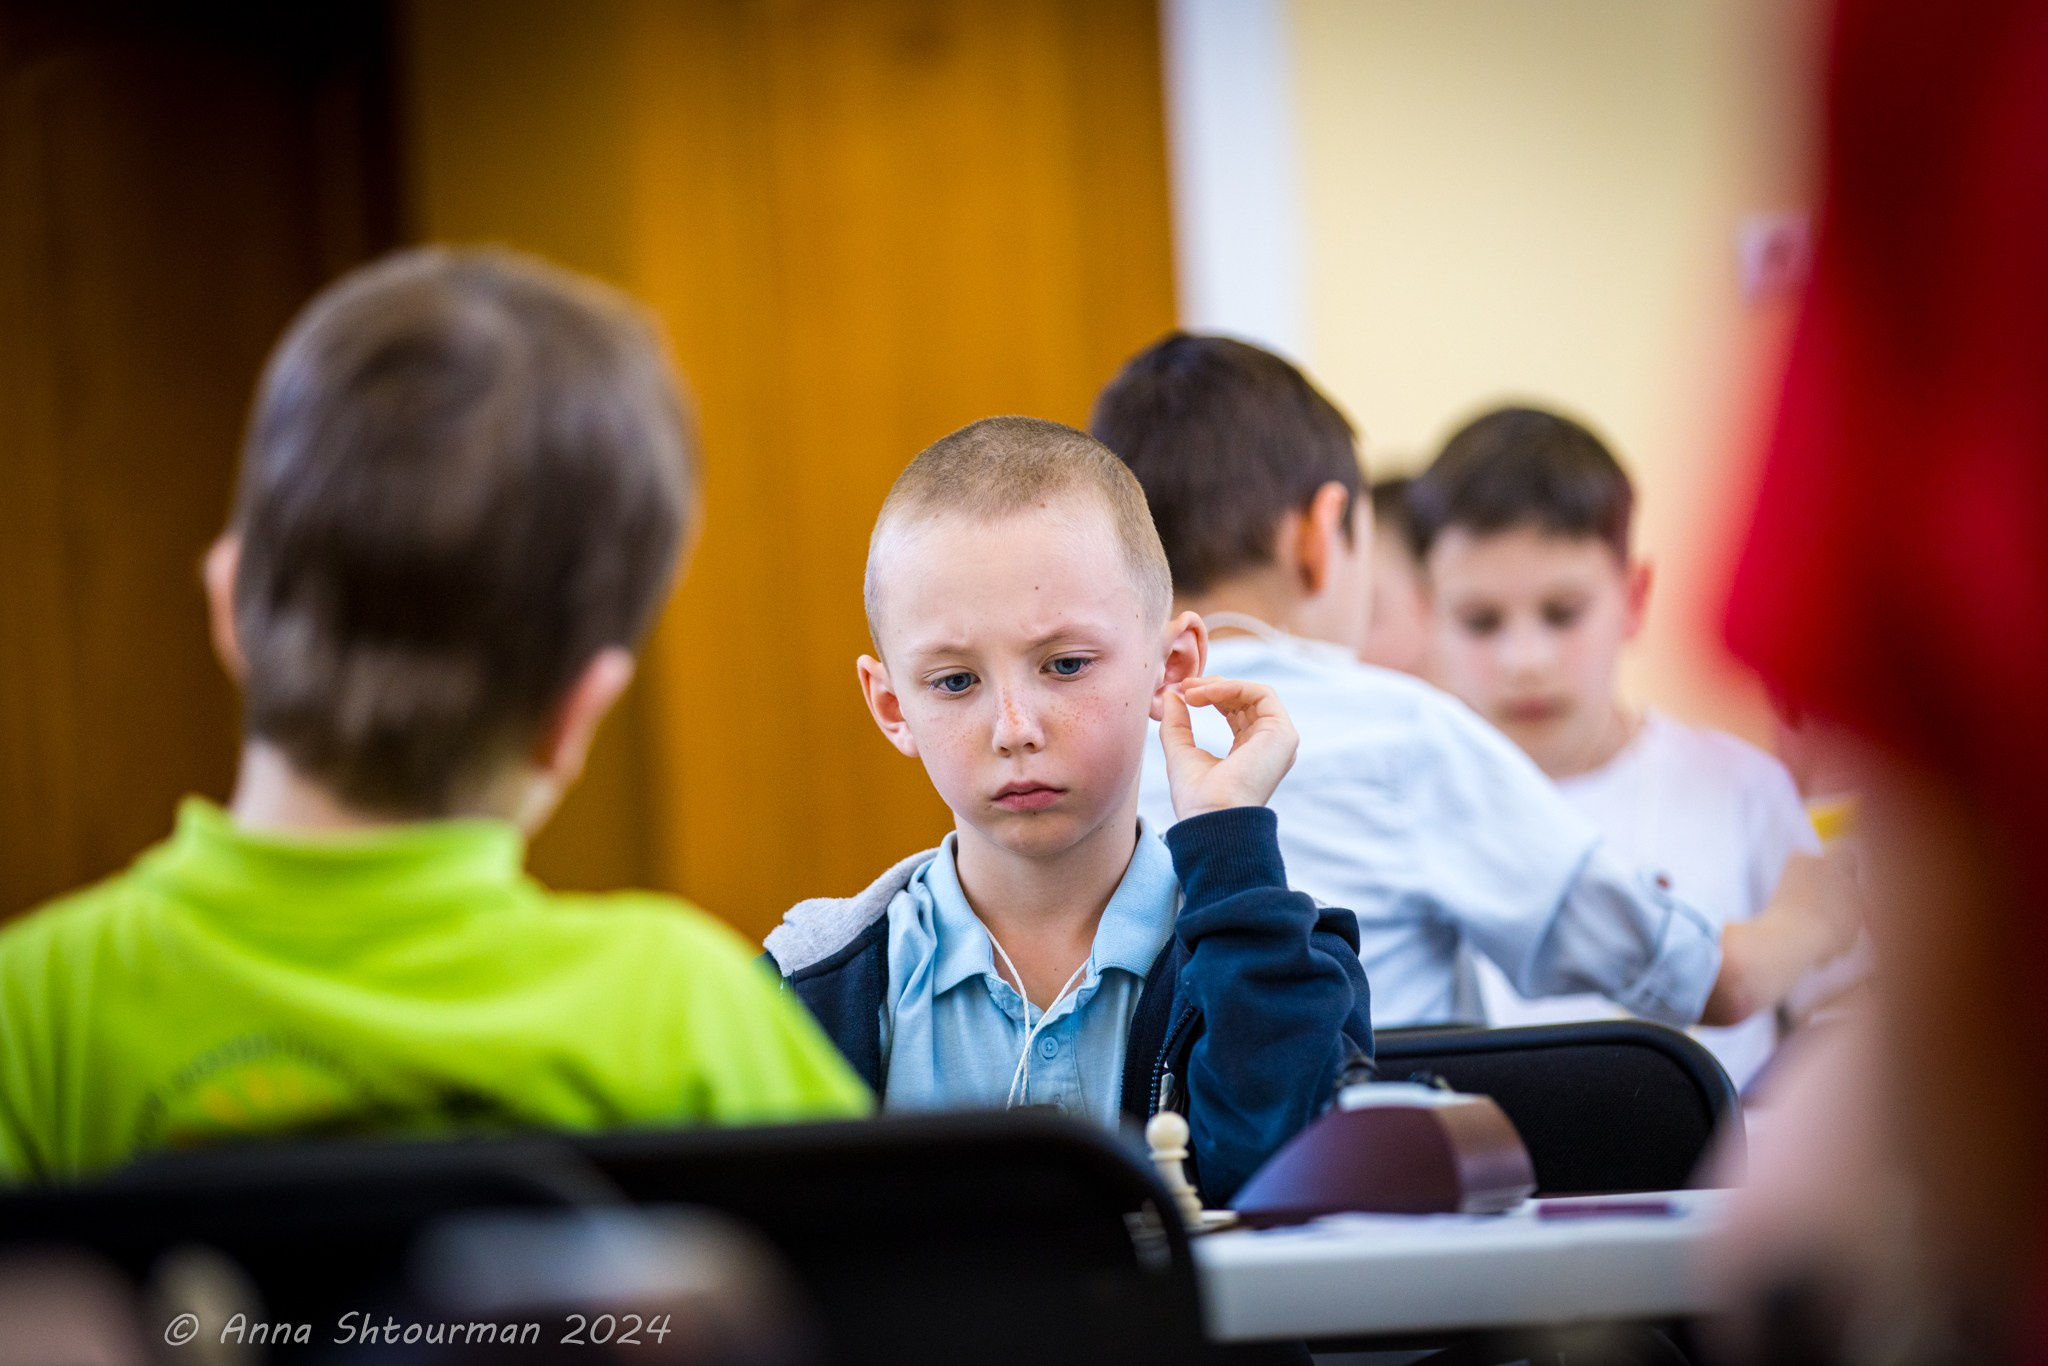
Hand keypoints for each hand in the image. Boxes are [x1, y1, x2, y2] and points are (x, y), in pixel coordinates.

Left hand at [1159, 676, 1297, 819]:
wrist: (1212, 819)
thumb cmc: (1197, 798)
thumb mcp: (1181, 752)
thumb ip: (1177, 724)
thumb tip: (1170, 695)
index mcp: (1249, 753)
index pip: (1235, 712)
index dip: (1210, 696)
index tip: (1182, 692)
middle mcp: (1268, 746)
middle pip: (1245, 700)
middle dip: (1213, 687)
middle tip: (1184, 687)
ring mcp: (1279, 740)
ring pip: (1254, 694)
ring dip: (1220, 686)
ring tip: (1191, 691)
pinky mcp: (1283, 734)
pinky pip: (1262, 694)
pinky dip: (1233, 687)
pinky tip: (1207, 693)